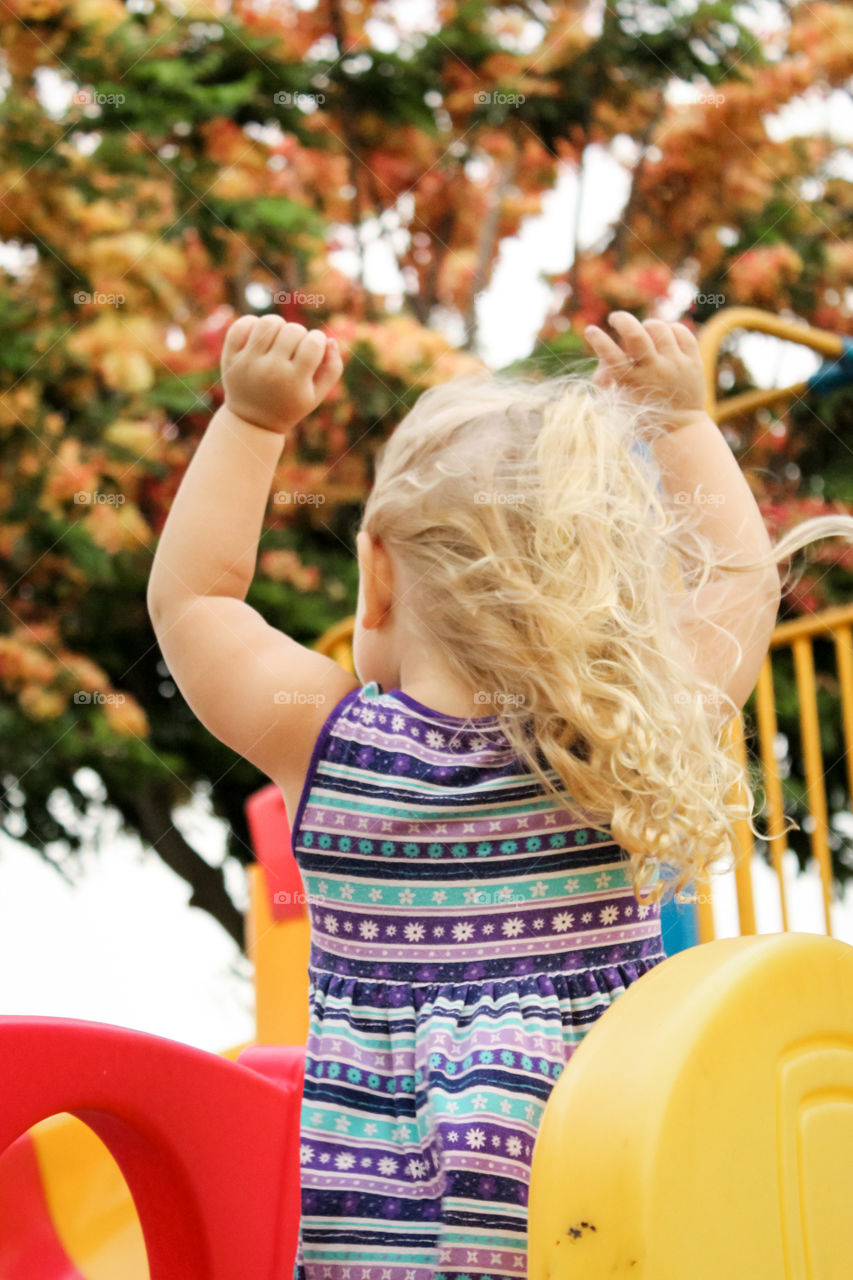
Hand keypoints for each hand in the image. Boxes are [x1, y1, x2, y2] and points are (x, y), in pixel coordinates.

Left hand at [221, 315, 342, 433]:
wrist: (252, 422)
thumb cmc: (290, 405)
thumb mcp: (316, 395)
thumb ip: (332, 369)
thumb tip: (329, 339)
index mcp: (294, 381)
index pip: (313, 343)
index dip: (318, 340)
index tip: (314, 348)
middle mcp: (271, 370)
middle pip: (293, 329)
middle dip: (299, 334)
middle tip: (295, 348)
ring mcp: (248, 363)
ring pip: (269, 322)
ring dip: (278, 325)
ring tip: (278, 339)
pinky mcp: (230, 357)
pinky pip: (242, 325)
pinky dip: (252, 323)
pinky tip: (259, 336)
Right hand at [584, 312, 707, 424]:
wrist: (681, 428)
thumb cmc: (643, 410)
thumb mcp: (619, 400)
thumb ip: (606, 379)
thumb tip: (602, 361)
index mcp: (633, 382)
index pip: (611, 356)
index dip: (598, 340)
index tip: (591, 330)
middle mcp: (655, 371)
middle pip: (636, 335)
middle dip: (622, 320)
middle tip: (615, 318)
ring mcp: (676, 365)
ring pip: (659, 328)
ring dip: (647, 325)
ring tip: (644, 331)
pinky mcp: (693, 361)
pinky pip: (681, 332)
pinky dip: (670, 328)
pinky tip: (665, 336)